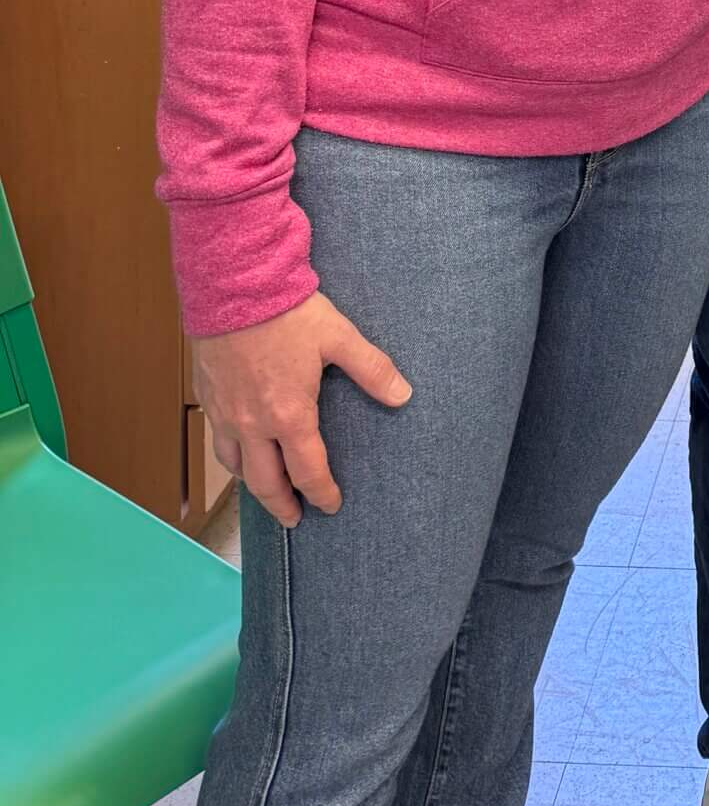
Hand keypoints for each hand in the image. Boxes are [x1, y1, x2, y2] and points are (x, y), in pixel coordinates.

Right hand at [190, 291, 411, 525]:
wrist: (233, 287)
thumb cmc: (287, 312)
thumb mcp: (338, 337)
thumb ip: (372, 369)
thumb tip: (403, 395)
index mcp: (290, 416)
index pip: (308, 470)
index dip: (321, 492)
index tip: (330, 505)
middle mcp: (254, 425)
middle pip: (266, 483)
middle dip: (282, 505)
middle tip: (293, 519)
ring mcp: (226, 415)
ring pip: (237, 467)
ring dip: (253, 486)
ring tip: (265, 491)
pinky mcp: (208, 399)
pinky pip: (218, 442)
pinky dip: (231, 458)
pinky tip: (239, 452)